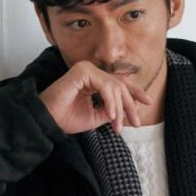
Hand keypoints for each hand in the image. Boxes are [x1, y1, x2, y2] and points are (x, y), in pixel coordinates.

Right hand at [38, 60, 153, 135]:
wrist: (48, 121)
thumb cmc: (66, 119)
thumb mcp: (95, 117)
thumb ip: (111, 111)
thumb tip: (128, 110)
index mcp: (94, 80)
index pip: (119, 83)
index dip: (134, 92)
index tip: (147, 102)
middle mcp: (91, 72)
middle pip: (120, 85)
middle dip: (130, 104)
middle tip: (136, 122)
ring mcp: (87, 69)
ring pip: (114, 86)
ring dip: (119, 108)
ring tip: (116, 126)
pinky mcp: (82, 71)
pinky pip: (105, 85)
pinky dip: (110, 101)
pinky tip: (111, 116)